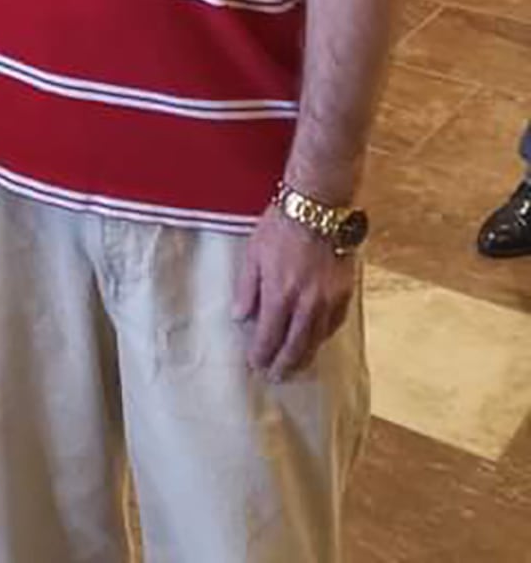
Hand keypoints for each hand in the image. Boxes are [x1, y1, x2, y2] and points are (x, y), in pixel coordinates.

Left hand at [233, 204, 356, 381]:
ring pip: (316, 340)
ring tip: (295, 366)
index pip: (269, 337)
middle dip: (284, 365)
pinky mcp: (345, 294)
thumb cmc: (280, 226)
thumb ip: (246, 288)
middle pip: (295, 347)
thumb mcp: (253, 252)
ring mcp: (329, 301)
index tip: (255, 365)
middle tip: (276, 377)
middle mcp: (306, 304)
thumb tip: (239, 317)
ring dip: (304, 356)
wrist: (319, 208)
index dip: (261, 355)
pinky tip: (315, 340)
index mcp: (280, 294)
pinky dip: (322, 337)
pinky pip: (334, 325)